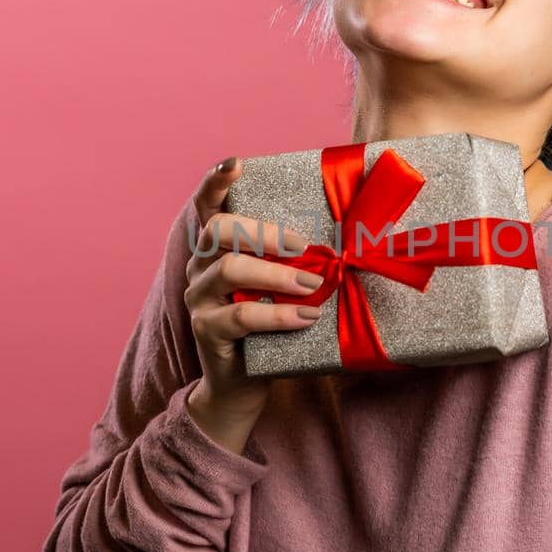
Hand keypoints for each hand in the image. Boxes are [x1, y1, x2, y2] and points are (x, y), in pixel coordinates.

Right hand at [182, 156, 323, 451]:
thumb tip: (350, 241)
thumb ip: (295, 262)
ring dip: (277, 273)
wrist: (243, 387)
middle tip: (303, 245)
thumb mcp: (280, 288)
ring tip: (314, 283)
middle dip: (264, 231)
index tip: (237, 163)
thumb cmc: (271, 327)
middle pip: (218, 231)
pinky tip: (305, 317)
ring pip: (230, 270)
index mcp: (216, 251)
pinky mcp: (208, 333)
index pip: (208, 206)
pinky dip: (278, 314)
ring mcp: (200, 301)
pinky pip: (240, 317)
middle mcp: (200, 269)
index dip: (216, 182)